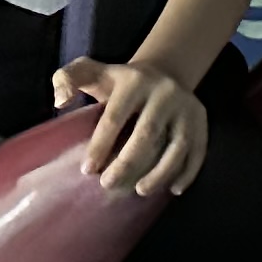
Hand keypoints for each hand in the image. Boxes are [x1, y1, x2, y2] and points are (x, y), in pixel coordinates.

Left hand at [56, 55, 207, 197]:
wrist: (164, 70)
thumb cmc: (119, 81)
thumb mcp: (90, 71)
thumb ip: (66, 79)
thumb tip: (60, 102)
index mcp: (133, 81)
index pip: (115, 117)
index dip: (100, 146)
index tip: (88, 170)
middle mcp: (164, 92)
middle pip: (147, 134)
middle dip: (127, 164)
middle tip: (109, 185)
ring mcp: (186, 107)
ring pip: (178, 145)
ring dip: (160, 172)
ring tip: (141, 191)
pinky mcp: (201, 120)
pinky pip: (198, 150)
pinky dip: (188, 172)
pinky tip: (173, 190)